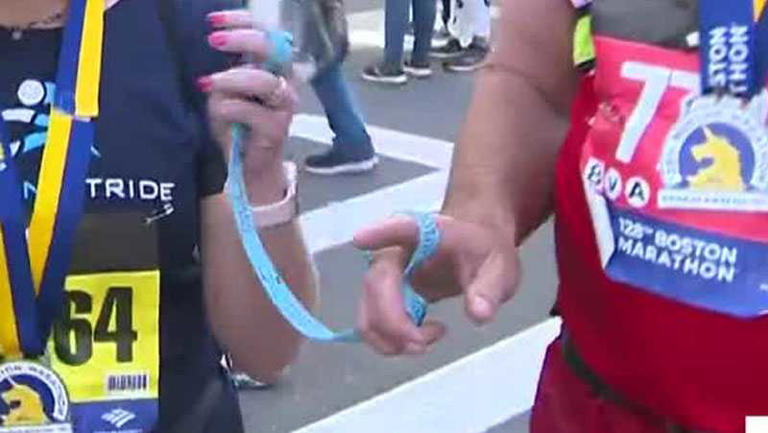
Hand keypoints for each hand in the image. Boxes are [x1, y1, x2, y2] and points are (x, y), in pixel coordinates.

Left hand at [201, 10, 297, 181]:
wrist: (248, 168)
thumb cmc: (237, 127)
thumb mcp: (225, 94)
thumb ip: (226, 74)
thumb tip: (217, 61)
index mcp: (272, 69)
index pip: (267, 34)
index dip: (244, 22)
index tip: (213, 20)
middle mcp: (284, 82)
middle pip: (274, 49)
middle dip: (243, 40)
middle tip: (214, 40)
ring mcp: (284, 106)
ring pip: (264, 81)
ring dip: (233, 78)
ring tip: (209, 83)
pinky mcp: (278, 129)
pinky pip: (252, 111)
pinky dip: (229, 108)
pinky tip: (217, 110)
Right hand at [353, 214, 520, 355]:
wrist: (474, 247)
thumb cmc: (482, 250)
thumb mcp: (500, 266)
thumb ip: (490, 288)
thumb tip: (478, 312)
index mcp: (425, 232)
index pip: (401, 228)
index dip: (379, 233)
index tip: (360, 238)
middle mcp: (395, 250)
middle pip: (377, 286)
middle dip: (395, 323)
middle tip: (424, 343)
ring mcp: (384, 275)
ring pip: (368, 311)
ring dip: (390, 338)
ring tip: (427, 340)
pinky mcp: (382, 296)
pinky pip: (372, 323)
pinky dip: (390, 341)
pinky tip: (420, 337)